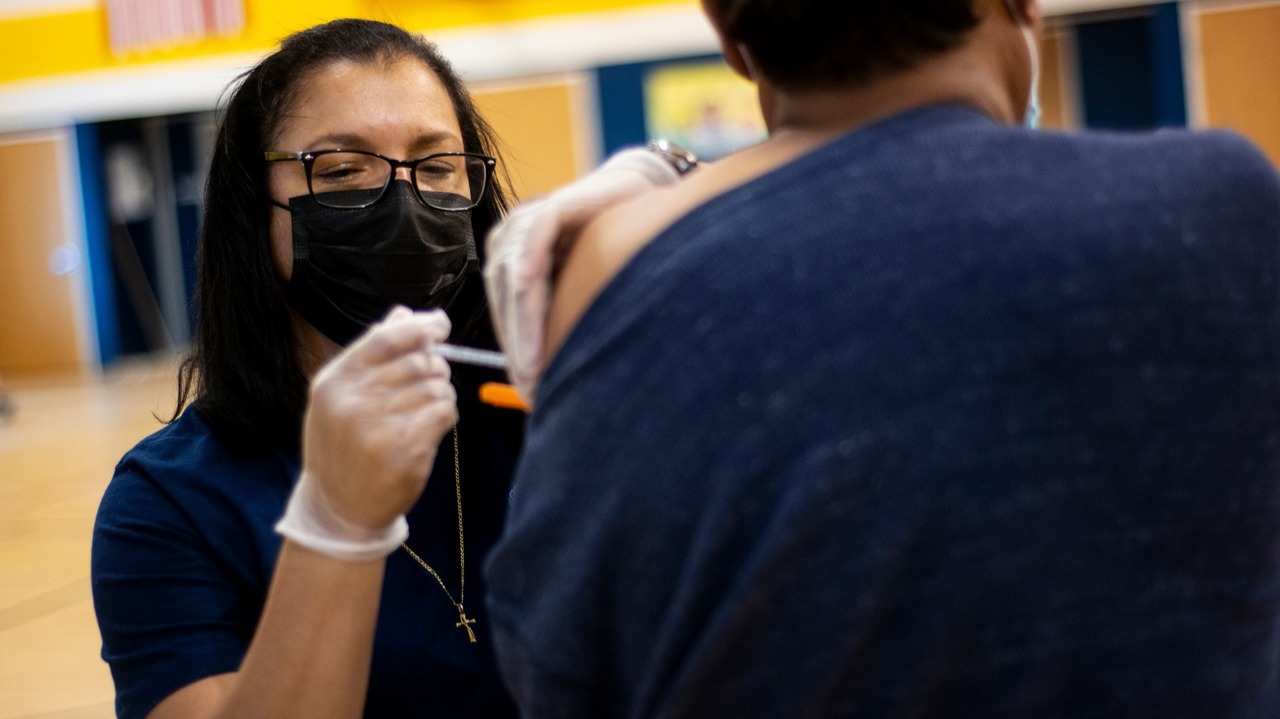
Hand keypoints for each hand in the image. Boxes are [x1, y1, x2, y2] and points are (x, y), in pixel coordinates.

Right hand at [278, 307, 457, 560]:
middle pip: (417, 362)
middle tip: (433, 381)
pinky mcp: (405, 452)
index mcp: (334, 382)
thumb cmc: (344, 445)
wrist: (339, 508)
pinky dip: (446, 414)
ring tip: (428, 409)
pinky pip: (443, 413)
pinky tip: (434, 425)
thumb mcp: (341, 397)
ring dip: (441, 394)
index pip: (385, 339)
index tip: (440, 324)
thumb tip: (403, 312)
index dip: (419, 327)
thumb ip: (371, 353)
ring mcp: (378, 429)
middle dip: (435, 367)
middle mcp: (352, 403)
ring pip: (436, 388)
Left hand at [484, 147, 683, 405]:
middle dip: (519, 348)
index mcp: (508, 260)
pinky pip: (536, 238)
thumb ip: (558, 320)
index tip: (528, 391)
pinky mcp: (552, 207)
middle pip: (505, 301)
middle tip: (532, 387)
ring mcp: (527, 222)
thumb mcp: (576, 287)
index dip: (516, 353)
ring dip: (524, 325)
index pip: (505, 313)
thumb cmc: (609, 245)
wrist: (634, 193)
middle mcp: (509, 241)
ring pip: (516, 279)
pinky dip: (531, 263)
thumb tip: (546, 379)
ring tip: (535, 364)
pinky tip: (529, 285)